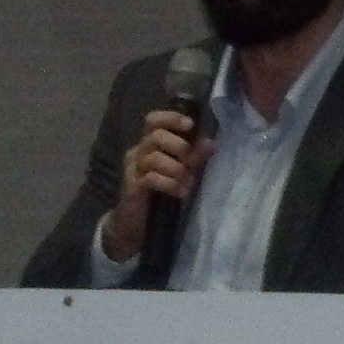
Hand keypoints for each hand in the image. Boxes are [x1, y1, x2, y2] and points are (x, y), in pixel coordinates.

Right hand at [99, 110, 215, 260]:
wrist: (134, 225)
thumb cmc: (158, 195)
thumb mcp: (178, 173)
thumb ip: (193, 157)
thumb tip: (211, 143)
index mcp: (148, 144)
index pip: (153, 120)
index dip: (171, 117)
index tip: (190, 125)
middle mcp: (137, 152)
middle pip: (155, 136)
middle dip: (179, 147)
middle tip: (192, 164)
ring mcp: (132, 169)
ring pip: (155, 157)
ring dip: (177, 169)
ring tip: (189, 184)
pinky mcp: (132, 187)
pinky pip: (151, 178)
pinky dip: (170, 184)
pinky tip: (181, 193)